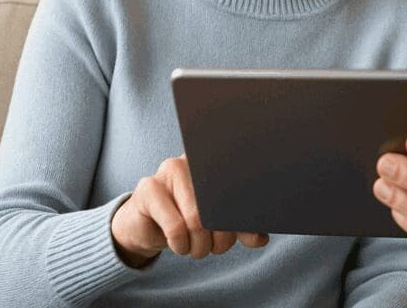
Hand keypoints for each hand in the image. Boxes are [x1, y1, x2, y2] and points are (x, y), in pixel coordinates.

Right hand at [110, 155, 267, 266]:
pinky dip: (181, 245)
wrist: (145, 225)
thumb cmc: (186, 220)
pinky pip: (175, 227)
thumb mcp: (218, 224)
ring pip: (196, 219)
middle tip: (214, 248)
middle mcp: (194, 160)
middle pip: (218, 208)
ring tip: (195, 248)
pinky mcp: (148, 188)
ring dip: (199, 246)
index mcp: (217, 163)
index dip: (240, 218)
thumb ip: (241, 228)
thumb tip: (261, 238)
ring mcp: (168, 170)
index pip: (239, 188)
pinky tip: (179, 245)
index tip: (236, 233)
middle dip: (220, 239)